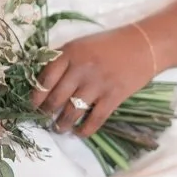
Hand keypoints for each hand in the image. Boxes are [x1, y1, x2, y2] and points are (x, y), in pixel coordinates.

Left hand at [33, 26, 155, 137]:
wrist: (143, 46)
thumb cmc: (110, 44)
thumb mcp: (82, 44)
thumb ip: (64, 59)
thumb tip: (43, 82)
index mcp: (70, 53)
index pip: (45, 78)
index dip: (36, 95)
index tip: (33, 105)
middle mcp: (81, 68)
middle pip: (56, 98)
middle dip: (46, 112)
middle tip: (44, 118)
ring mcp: (97, 84)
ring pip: (72, 112)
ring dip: (62, 124)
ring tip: (58, 128)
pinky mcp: (113, 97)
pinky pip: (94, 120)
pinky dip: (84, 130)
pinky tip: (79, 132)